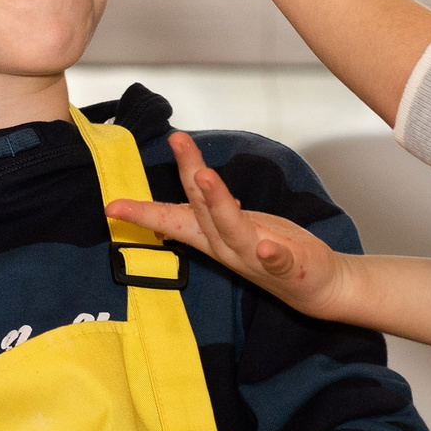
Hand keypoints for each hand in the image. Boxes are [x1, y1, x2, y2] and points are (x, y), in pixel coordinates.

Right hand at [106, 131, 355, 319]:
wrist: (318, 288)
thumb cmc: (275, 252)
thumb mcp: (238, 228)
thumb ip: (216, 208)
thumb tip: (197, 180)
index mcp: (213, 236)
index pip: (174, 219)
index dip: (143, 212)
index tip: (112, 206)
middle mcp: (227, 248)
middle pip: (201, 212)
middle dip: (188, 177)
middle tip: (177, 143)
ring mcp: (256, 259)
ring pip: (232, 230)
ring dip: (218, 204)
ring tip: (205, 175)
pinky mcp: (289, 268)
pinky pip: (279, 262)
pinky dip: (273, 255)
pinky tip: (268, 246)